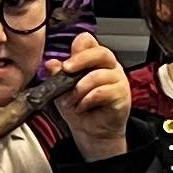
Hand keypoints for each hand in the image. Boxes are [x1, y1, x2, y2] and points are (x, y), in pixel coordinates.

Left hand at [57, 32, 133, 161]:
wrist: (90, 131)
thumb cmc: (79, 108)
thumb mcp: (62, 90)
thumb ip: (57, 76)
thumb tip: (51, 64)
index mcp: (94, 60)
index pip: (90, 42)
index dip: (78, 49)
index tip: (65, 63)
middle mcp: (109, 66)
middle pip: (100, 52)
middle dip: (80, 60)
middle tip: (66, 70)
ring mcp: (118, 79)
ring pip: (99, 75)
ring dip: (79, 89)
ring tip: (71, 101)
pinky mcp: (122, 95)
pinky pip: (103, 92)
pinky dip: (87, 100)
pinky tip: (81, 107)